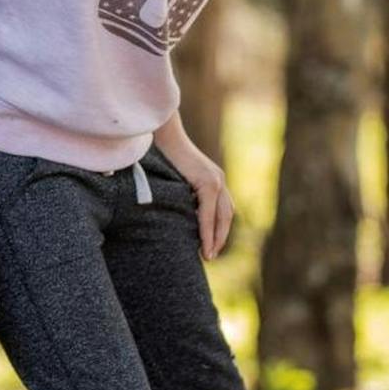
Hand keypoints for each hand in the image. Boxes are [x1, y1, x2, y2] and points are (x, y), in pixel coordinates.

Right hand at [163, 144, 234, 260]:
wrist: (162, 133)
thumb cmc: (163, 152)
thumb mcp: (176, 175)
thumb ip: (182, 189)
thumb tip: (174, 206)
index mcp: (214, 178)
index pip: (221, 210)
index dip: (218, 229)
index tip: (211, 246)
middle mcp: (219, 180)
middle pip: (226, 215)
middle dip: (220, 237)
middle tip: (210, 255)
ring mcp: (215, 180)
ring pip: (220, 216)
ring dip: (215, 238)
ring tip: (208, 254)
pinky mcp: (207, 182)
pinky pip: (208, 212)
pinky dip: (206, 229)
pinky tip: (202, 242)